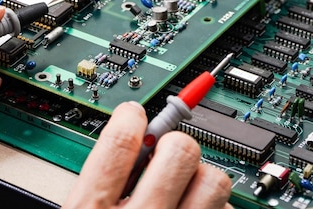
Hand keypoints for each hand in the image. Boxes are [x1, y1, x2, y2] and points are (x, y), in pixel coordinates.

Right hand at [63, 102, 232, 208]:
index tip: (136, 113)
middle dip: (175, 145)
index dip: (132, 117)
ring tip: (186, 189)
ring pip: (214, 179)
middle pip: (180, 149)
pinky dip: (214, 207)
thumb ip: (97, 187)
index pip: (121, 139)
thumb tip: (130, 143)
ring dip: (202, 178)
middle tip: (166, 157)